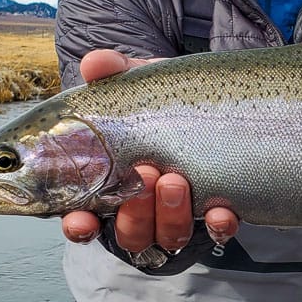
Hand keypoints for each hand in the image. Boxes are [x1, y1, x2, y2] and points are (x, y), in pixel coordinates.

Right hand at [59, 50, 238, 251]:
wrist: (209, 95)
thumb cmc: (158, 97)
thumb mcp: (138, 80)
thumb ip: (114, 70)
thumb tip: (94, 64)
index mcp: (110, 183)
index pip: (84, 219)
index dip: (80, 226)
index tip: (82, 220)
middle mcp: (142, 208)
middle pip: (130, 233)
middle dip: (135, 212)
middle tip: (144, 173)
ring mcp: (180, 213)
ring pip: (169, 237)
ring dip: (170, 216)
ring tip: (176, 180)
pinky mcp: (216, 211)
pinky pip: (216, 232)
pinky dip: (218, 226)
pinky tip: (221, 211)